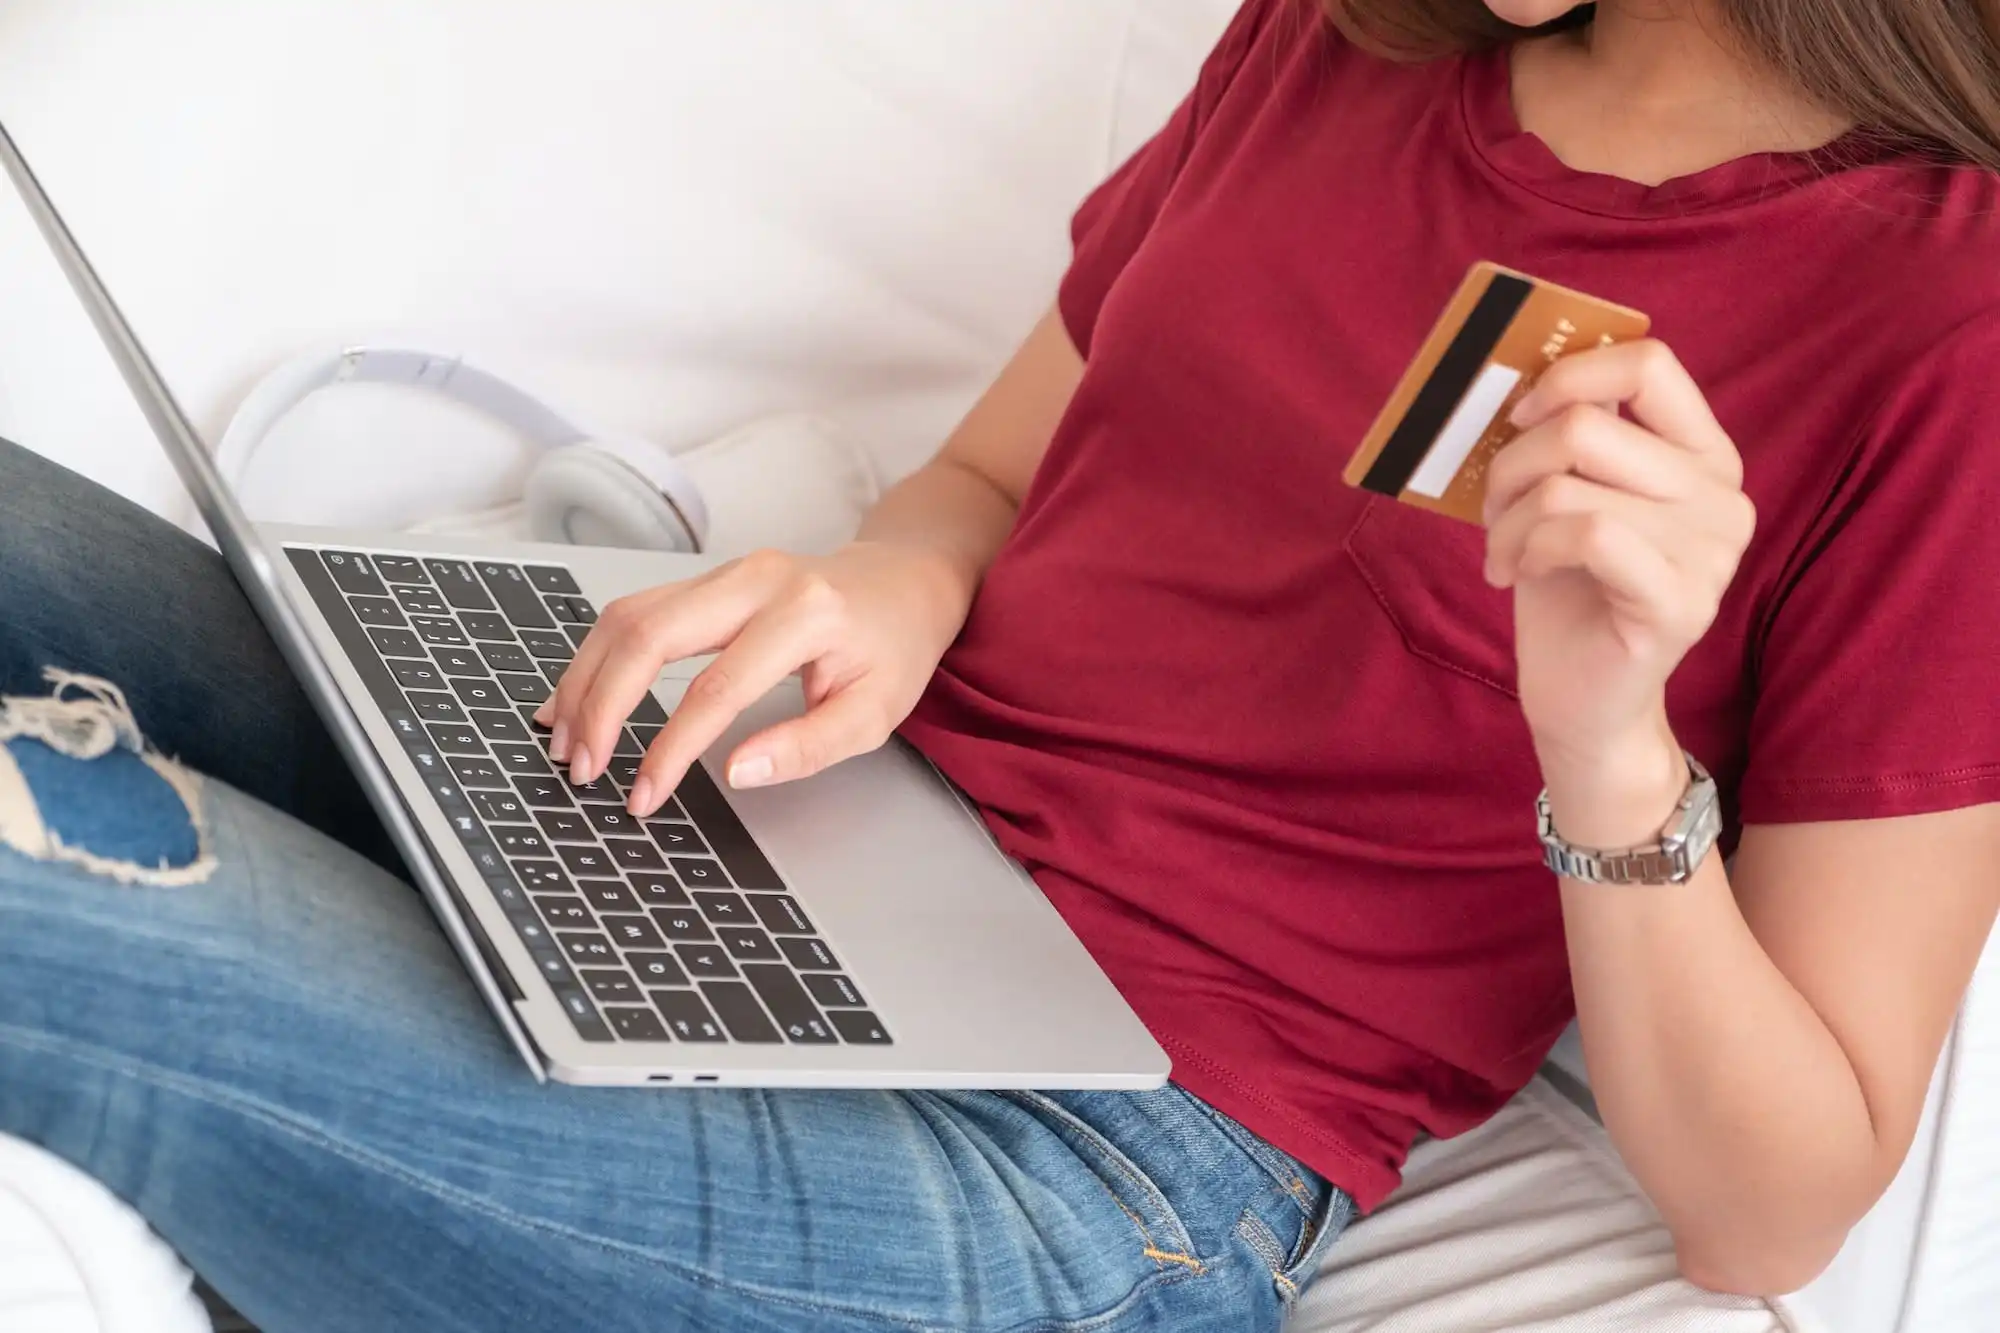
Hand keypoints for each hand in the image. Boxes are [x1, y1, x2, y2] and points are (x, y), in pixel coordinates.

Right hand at [537, 543, 970, 817]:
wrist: (904, 581)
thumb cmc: (893, 647)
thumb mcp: (875, 712)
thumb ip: (808, 746)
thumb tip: (737, 772)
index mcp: (804, 614)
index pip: (716, 688)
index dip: (671, 748)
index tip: (643, 796)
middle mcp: (756, 580)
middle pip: (649, 634)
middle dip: (603, 706)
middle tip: (581, 767)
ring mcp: (726, 571)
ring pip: (629, 615)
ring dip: (585, 678)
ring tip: (564, 738)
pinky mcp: (707, 578)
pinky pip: (636, 611)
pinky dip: (597, 655)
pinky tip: (577, 695)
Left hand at [1482, 340, 1754, 779]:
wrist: (1582, 699)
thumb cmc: (1568, 589)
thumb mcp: (1567, 494)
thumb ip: (1570, 433)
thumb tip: (1519, 374)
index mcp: (1703, 454)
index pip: (1648, 364)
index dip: (1567, 377)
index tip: (1518, 418)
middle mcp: (1723, 496)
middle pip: (1589, 424)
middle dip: (1512, 464)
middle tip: (1494, 511)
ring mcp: (1712, 552)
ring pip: (1568, 484)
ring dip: (1509, 519)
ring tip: (1505, 551)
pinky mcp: (1681, 602)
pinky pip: (1586, 534)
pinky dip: (1529, 548)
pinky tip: (1516, 574)